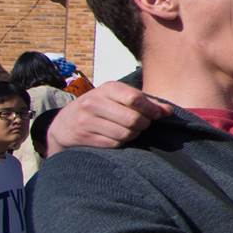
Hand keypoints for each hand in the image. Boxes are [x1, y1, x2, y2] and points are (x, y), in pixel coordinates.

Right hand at [45, 81, 174, 153]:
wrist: (64, 123)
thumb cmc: (100, 108)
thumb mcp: (118, 98)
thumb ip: (145, 102)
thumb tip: (168, 111)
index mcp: (107, 88)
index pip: (135, 98)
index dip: (152, 109)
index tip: (159, 115)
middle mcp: (94, 102)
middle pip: (133, 119)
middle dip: (143, 125)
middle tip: (142, 125)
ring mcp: (87, 120)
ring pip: (125, 134)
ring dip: (133, 135)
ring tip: (129, 130)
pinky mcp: (83, 137)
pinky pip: (114, 144)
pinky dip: (120, 143)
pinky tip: (116, 137)